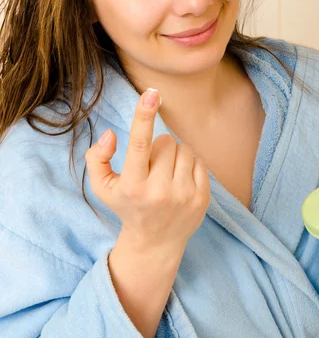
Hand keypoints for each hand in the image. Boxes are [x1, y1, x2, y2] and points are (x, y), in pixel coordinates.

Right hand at [85, 89, 210, 252]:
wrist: (155, 243)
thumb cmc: (127, 206)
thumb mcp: (103, 187)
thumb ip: (97, 158)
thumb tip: (111, 134)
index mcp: (132, 186)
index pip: (139, 144)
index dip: (144, 116)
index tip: (151, 94)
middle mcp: (159, 192)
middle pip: (165, 141)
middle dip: (158, 148)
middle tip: (152, 169)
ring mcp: (183, 196)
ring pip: (184, 148)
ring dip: (174, 156)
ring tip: (166, 175)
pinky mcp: (202, 198)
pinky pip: (199, 160)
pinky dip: (189, 166)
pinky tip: (180, 182)